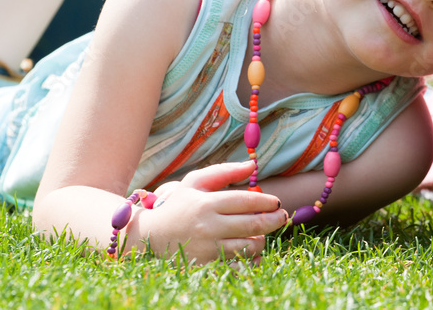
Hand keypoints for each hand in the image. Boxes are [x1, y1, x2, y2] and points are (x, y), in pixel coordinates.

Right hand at [139, 161, 288, 263]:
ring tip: (260, 233)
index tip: (277, 202)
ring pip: (249, 247)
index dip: (266, 201)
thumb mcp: (195, 182)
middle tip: (282, 217)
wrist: (149, 236)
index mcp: (207, 203)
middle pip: (253, 224)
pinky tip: (251, 252)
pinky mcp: (206, 266)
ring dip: (262, 240)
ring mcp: (207, 249)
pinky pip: (238, 267)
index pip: (246, 201)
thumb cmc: (178, 205)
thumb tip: (253, 164)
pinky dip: (251, 261)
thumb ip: (225, 171)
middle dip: (274, 220)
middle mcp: (208, 226)